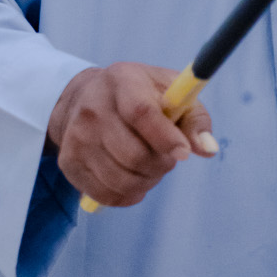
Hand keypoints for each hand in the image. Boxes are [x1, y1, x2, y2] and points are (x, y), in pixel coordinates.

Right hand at [46, 62, 217, 208]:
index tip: (183, 154)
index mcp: (122, 81)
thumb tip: (208, 149)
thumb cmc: (137, 95)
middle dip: (161, 165)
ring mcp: (76, 137)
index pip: (141, 113)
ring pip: (121, 180)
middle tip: (166, 158)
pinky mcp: (69, 162)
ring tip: (149, 168)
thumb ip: (194, 118)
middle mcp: (92, 108)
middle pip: (133, 155)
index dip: (165, 138)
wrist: (82, 98)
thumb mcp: (169, 91)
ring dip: (146, 182)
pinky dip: (127, 195)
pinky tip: (132, 180)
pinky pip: (105, 195)